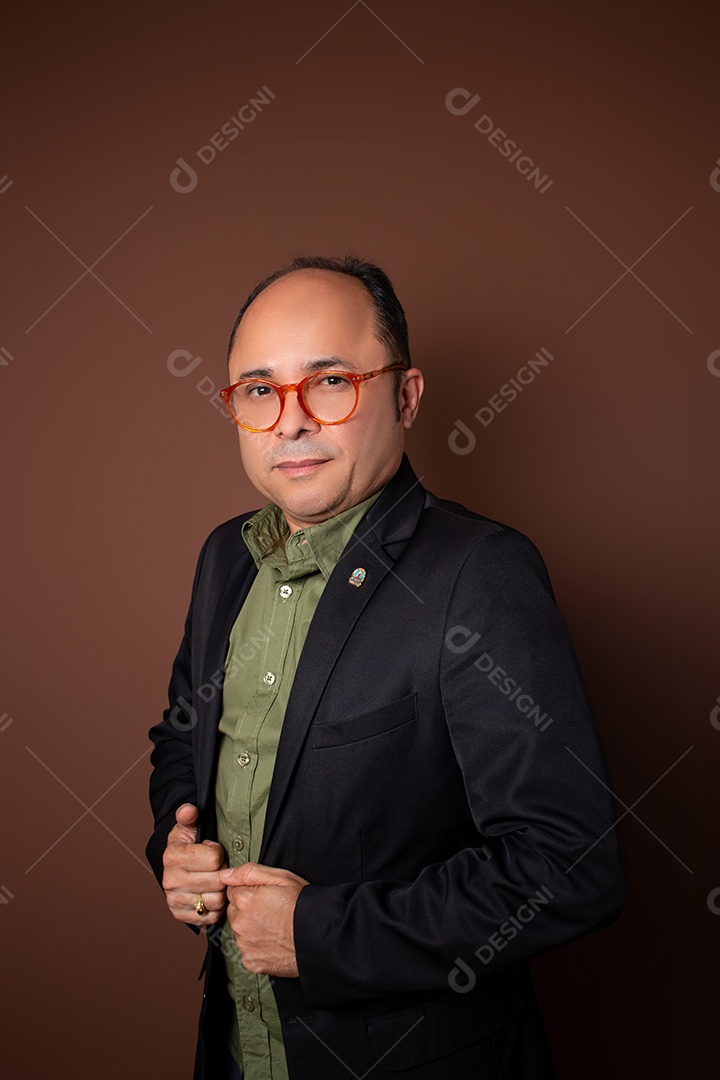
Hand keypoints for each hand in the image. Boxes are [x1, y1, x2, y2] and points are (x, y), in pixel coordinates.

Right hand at [162, 803, 227, 924]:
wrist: (176, 869)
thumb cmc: (187, 846)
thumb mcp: (188, 828)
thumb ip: (190, 817)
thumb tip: (188, 810)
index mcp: (172, 856)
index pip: (214, 858)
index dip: (219, 853)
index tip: (213, 850)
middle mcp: (170, 881)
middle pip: (217, 881)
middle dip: (222, 873)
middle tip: (217, 868)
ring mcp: (175, 901)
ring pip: (216, 900)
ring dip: (221, 891)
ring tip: (215, 881)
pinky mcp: (181, 916)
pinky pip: (211, 916)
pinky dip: (216, 908)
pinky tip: (211, 895)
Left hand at [220, 862, 308, 976]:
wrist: (319, 936)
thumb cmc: (302, 904)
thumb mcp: (281, 877)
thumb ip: (249, 872)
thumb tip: (225, 875)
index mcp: (245, 900)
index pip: (232, 892)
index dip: (249, 892)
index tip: (264, 896)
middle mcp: (240, 924)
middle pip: (234, 912)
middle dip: (247, 910)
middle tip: (271, 911)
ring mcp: (245, 945)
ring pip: (240, 932)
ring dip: (250, 928)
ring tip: (274, 927)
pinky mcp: (251, 962)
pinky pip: (246, 951)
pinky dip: (256, 947)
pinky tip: (272, 942)